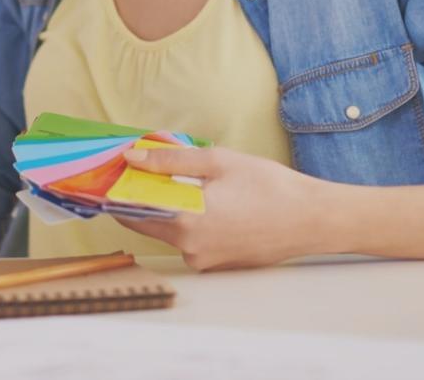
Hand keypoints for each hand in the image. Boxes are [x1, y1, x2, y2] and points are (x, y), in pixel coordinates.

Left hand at [113, 146, 339, 270]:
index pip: (132, 211)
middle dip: (146, 198)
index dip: (119, 191)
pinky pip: (192, 240)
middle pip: (149, 222)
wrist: (312, 219)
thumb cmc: (270, 187)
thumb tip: (132, 158)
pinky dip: (192, 222)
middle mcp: (190, 249)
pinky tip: (213, 204)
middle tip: (150, 172)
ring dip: (172, 209)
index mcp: (185, 222)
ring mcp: (204, 261)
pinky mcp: (218, 266)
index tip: (111, 176)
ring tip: (193, 185)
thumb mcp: (217, 161)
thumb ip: (170, 161)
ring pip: (171, 231)